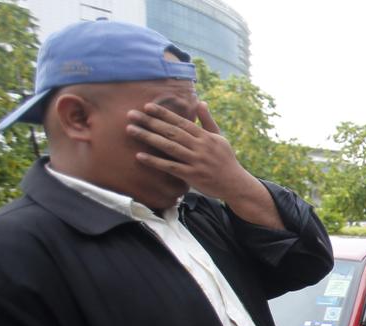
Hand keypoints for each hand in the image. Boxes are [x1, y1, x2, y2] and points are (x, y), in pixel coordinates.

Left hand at [126, 101, 259, 202]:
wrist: (235, 183)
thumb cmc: (226, 159)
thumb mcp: (219, 137)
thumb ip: (207, 120)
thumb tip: (200, 102)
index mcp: (205, 136)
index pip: (181, 122)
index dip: (163, 114)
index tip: (147, 106)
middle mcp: (199, 146)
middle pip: (171, 132)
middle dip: (150, 122)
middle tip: (131, 114)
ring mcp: (195, 161)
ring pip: (168, 147)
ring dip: (148, 137)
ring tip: (131, 130)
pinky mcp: (191, 175)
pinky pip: (170, 167)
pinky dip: (154, 161)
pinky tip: (140, 156)